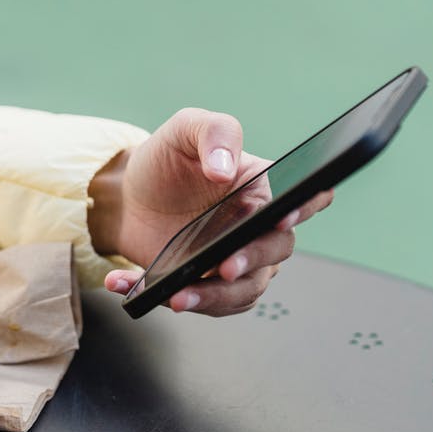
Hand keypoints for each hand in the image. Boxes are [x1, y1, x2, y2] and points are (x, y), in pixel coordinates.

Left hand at [88, 108, 332, 315]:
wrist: (129, 196)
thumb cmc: (167, 160)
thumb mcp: (186, 129)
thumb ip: (213, 133)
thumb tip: (223, 167)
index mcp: (264, 187)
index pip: (304, 198)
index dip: (304, 208)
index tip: (282, 217)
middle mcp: (258, 229)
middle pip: (273, 254)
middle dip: (251, 263)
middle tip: (225, 267)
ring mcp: (234, 260)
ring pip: (241, 291)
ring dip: (210, 297)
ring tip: (175, 295)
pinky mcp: (206, 284)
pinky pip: (198, 302)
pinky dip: (164, 298)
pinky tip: (128, 284)